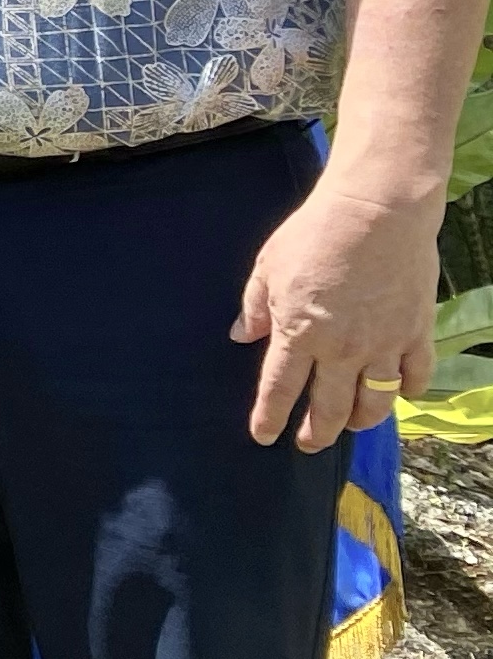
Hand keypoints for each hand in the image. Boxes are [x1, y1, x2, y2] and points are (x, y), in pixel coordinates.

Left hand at [235, 159, 442, 449]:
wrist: (376, 213)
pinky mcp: (416, 333)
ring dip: (362, 421)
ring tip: (352, 427)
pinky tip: (399, 395)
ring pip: (375, 402)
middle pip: (330, 408)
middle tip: (309, 445)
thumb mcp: (268, 267)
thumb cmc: (314, 234)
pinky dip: (408, 391)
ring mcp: (384, 345)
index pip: (280, 389)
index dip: (269, 417)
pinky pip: (415, 376)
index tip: (263, 437)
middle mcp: (343, 350)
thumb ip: (256, 307)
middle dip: (317, 433)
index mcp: (300, 334)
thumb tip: (242, 336)